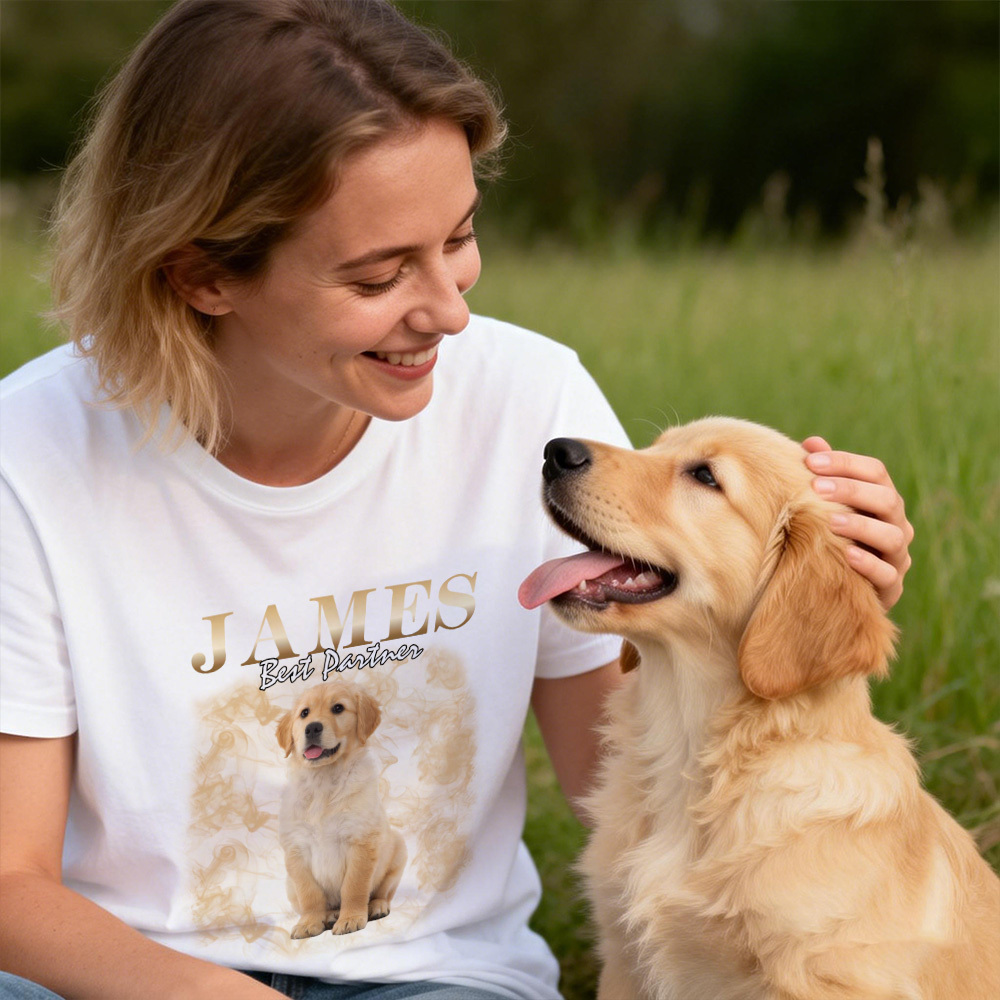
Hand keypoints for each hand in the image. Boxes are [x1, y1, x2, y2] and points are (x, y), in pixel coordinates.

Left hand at [802, 437, 912, 609]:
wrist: (837, 587)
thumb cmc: (830, 535)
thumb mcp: (825, 506)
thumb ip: (822, 476)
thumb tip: (811, 443)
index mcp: (883, 498)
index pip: (875, 471)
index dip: (845, 463)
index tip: (809, 461)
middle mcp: (897, 524)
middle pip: (887, 500)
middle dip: (852, 491)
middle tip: (816, 487)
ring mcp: (897, 556)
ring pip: (892, 537)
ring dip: (862, 527)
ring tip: (832, 522)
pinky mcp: (891, 587)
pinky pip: (888, 575)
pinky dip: (870, 565)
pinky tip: (848, 556)